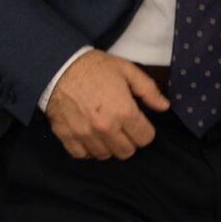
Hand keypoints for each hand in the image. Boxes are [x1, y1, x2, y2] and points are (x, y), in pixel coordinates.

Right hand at [45, 52, 168, 159]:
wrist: (57, 66)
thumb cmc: (93, 67)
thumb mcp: (126, 70)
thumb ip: (148, 90)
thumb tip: (164, 106)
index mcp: (124, 111)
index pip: (145, 138)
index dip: (144, 130)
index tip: (137, 122)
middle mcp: (105, 127)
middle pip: (127, 151)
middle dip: (128, 140)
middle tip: (121, 127)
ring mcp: (85, 134)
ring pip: (105, 155)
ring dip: (108, 146)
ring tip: (105, 131)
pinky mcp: (67, 136)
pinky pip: (83, 155)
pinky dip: (87, 148)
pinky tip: (89, 135)